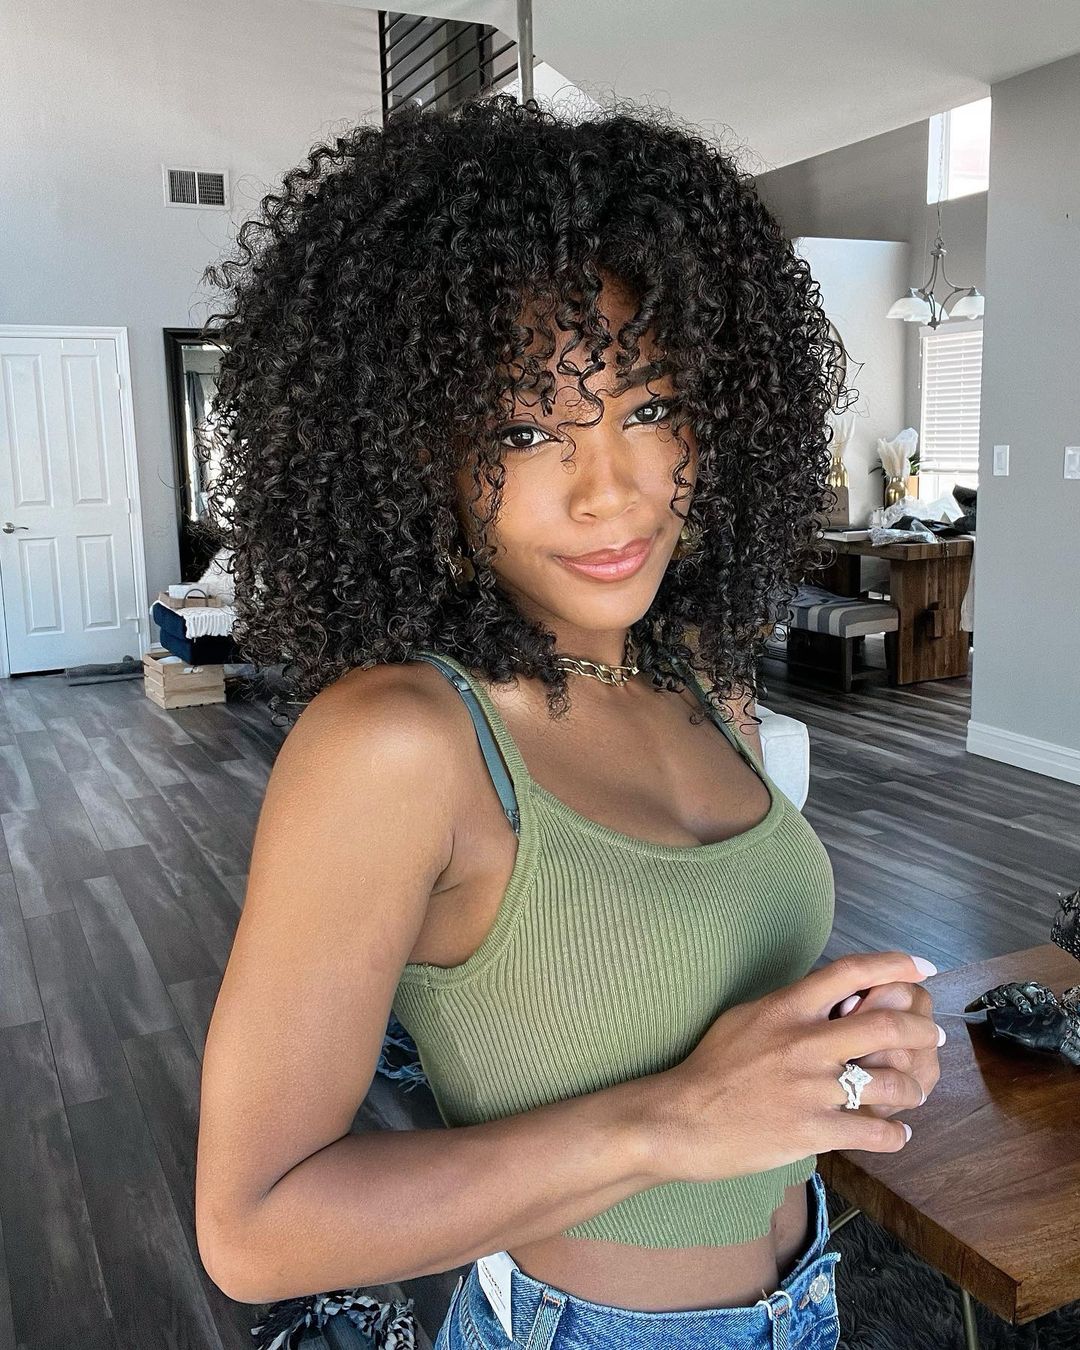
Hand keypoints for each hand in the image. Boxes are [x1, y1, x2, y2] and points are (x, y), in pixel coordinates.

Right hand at [647, 951, 941, 1185]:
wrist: (680, 1119)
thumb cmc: (710, 1067)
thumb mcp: (745, 1016)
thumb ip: (789, 1005)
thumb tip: (825, 995)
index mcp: (787, 1007)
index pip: (852, 971)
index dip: (896, 964)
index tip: (923, 968)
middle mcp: (805, 1042)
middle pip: (888, 1025)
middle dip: (923, 1030)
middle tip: (934, 1036)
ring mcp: (811, 1088)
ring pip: (891, 1083)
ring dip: (913, 1089)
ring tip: (914, 1093)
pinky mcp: (813, 1130)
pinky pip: (875, 1132)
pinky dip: (896, 1134)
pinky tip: (897, 1133)